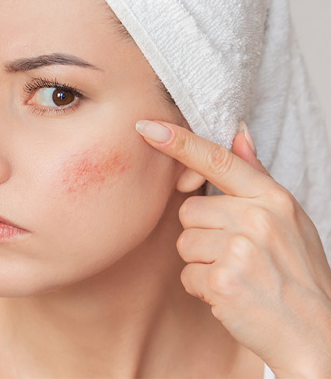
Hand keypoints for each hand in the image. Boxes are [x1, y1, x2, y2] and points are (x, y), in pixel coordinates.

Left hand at [135, 119, 330, 377]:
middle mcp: (256, 218)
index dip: (179, 141)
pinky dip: (202, 288)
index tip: (147, 126)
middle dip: (202, 233)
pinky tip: (231, 294)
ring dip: (201, 261)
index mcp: (272, 197)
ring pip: (184, 242)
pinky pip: (186, 274)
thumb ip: (256, 175)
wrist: (316, 334)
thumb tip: (239, 132)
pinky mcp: (223, 281)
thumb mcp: (289, 218)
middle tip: (234, 254)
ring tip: (235, 273)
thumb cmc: (298, 272)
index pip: (217, 159)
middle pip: (189, 210)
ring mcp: (240, 250)